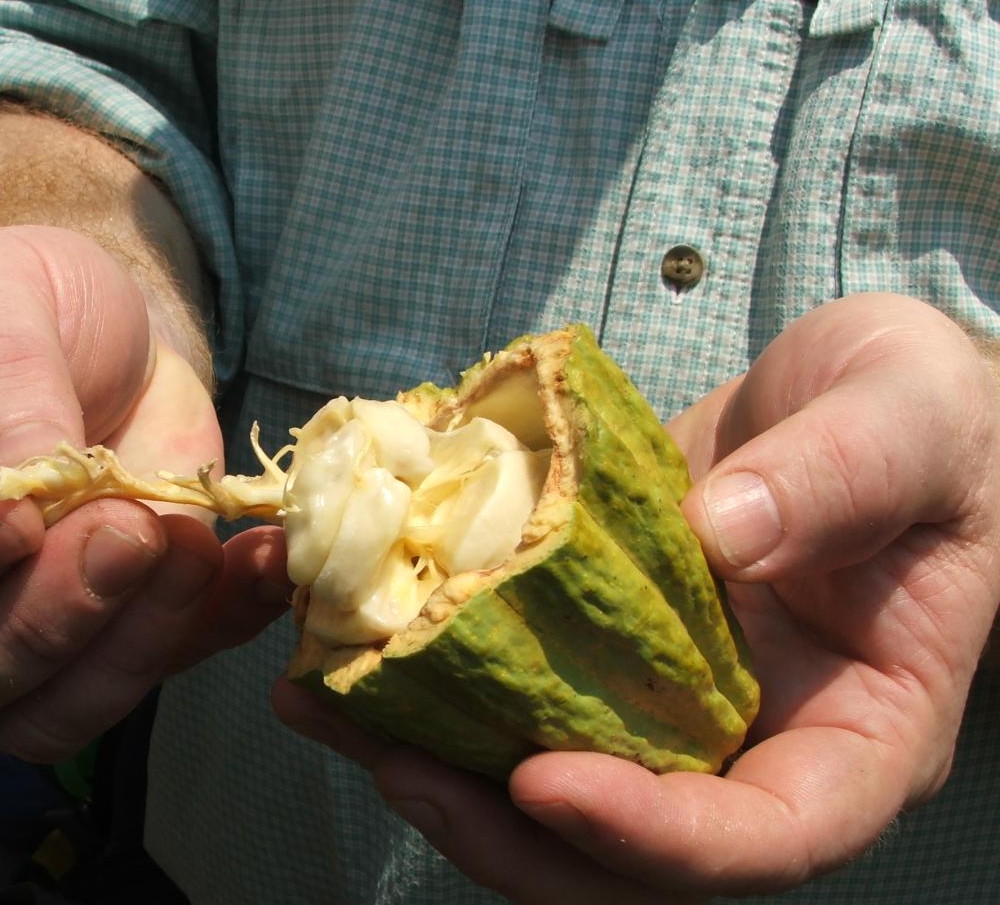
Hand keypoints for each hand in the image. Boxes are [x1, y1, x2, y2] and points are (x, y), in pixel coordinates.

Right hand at [0, 225, 290, 760]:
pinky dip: (210, 631)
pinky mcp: (102, 645)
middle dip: (43, 617)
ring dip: (128, 645)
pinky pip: (147, 678)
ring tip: (191, 544)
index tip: (8, 520)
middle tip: (128, 526)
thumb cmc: (6, 304)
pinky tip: (256, 564)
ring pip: (41, 713)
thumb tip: (26, 492)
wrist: (99, 334)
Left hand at [274, 293, 999, 901]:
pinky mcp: (603, 647)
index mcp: (862, 729)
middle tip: (395, 760)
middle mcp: (758, 742)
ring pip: (551, 787)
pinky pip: (516, 693)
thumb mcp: (910, 415)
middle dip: (506, 831)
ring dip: (436, 765)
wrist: (862, 394)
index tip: (547, 783)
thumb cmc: (924, 411)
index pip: (771, 836)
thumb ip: (841, 477)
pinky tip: (345, 642)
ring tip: (324, 704)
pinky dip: (429, 682)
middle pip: (631, 853)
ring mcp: (670, 702)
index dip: (659, 839)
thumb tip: (728, 535)